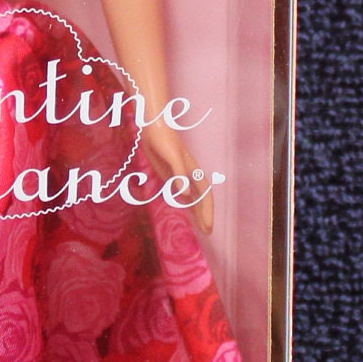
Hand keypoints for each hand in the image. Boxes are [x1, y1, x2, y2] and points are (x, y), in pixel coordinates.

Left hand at [143, 118, 214, 236]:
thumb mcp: (172, 157)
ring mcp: (180, 175)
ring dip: (197, 211)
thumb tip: (186, 196)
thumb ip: (179, 176)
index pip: (205, 196)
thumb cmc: (164, 140)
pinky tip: (185, 208)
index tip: (208, 228)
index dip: (208, 212)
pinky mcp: (170, 173)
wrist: (154, 128)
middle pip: (201, 199)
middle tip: (207, 233)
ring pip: (194, 197)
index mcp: (193, 172)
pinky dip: (185, 201)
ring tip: (200, 227)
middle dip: (205, 215)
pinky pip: (181, 191)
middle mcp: (189, 176)